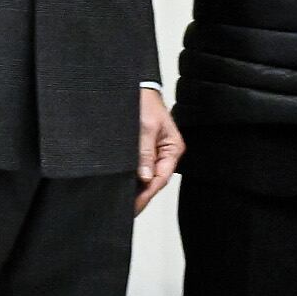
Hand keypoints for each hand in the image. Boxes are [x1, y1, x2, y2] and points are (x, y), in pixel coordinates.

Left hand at [135, 87, 183, 213]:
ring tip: (124, 202)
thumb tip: (144, 177)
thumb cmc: (144, 102)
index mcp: (172, 148)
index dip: (147, 193)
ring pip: (147, 176)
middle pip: (155, 180)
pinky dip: (133, 177)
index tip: (135, 204)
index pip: (161, 177)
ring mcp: (156, 152)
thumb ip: (144, 152)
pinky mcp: (145, 150)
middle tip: (127, 209)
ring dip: (137, 188)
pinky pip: (141, 168)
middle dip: (141, 194)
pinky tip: (123, 185)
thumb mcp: (144, 127)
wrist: (135, 86)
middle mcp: (166, 153)